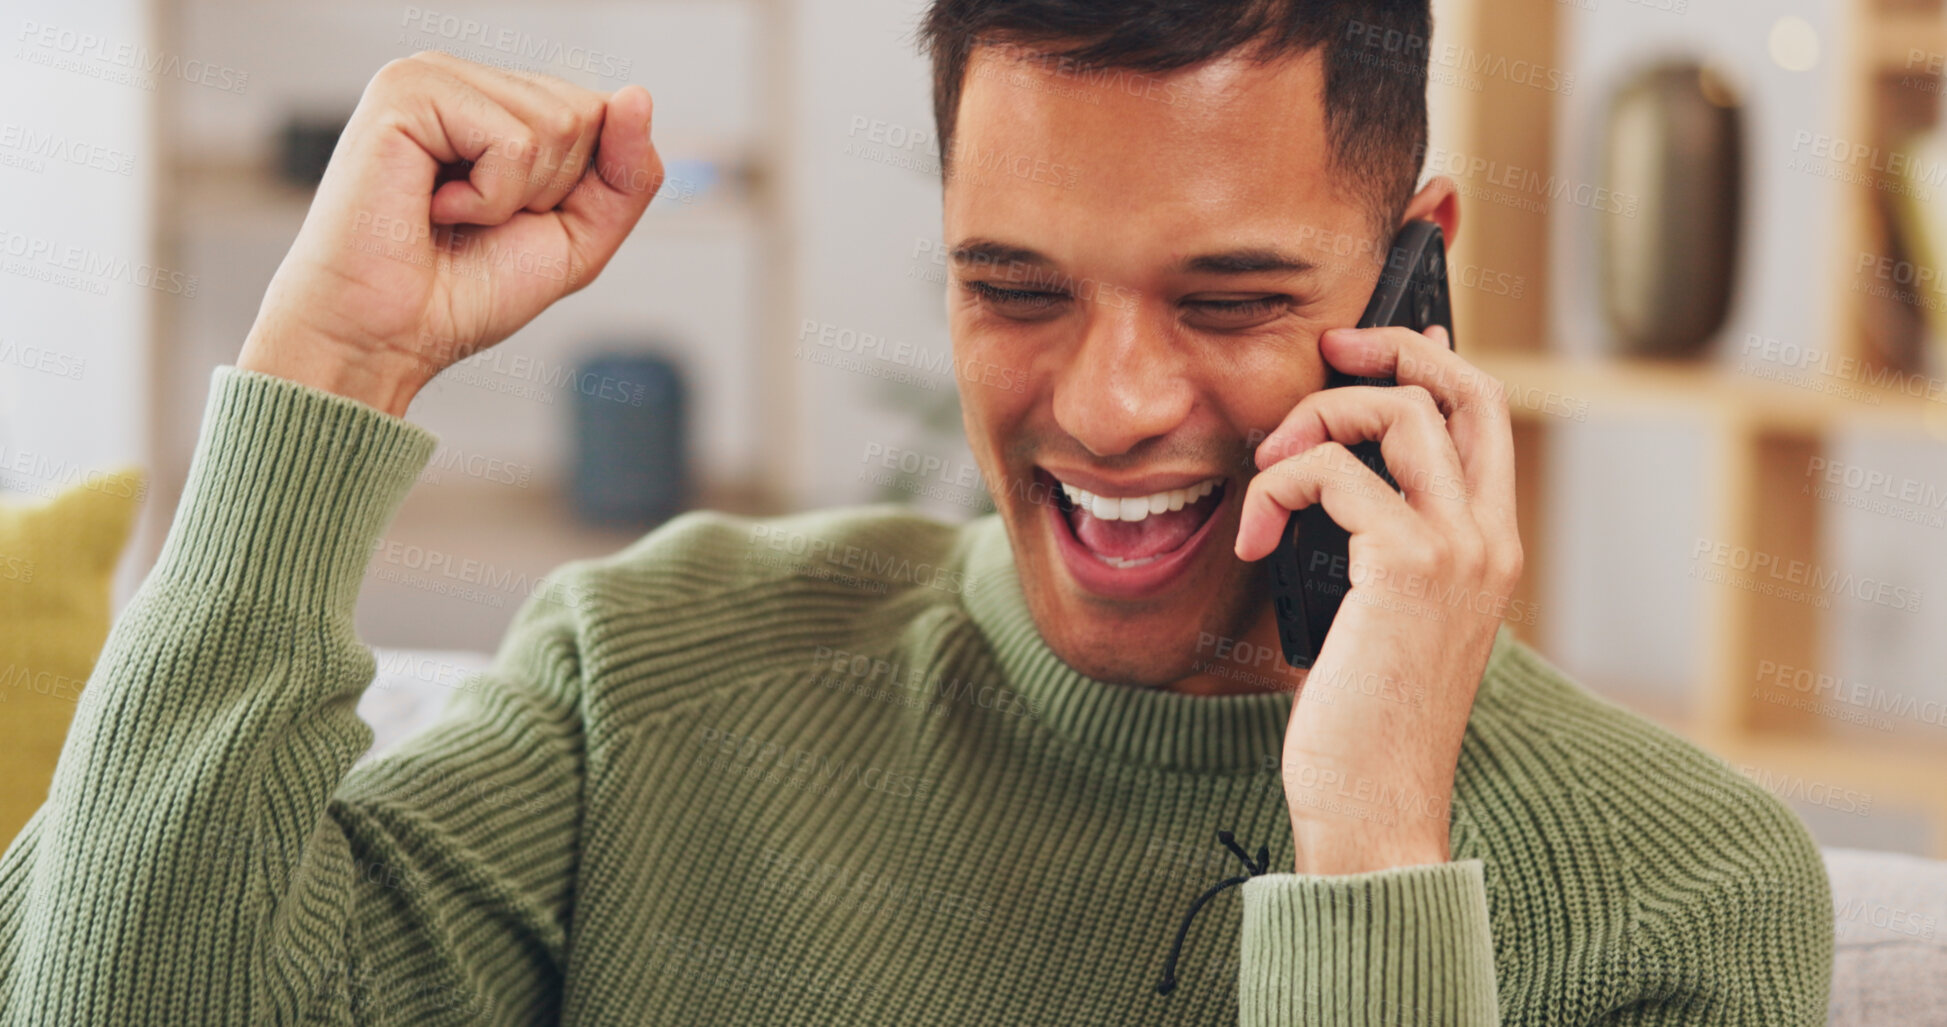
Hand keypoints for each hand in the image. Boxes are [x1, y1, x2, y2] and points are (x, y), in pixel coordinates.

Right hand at [237, 51, 664, 415]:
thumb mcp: (578, 238)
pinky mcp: (406, 92)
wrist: (386, 337)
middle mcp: (463, 78)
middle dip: (550, 191)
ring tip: (452, 213)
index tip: (511, 221)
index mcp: (496, 101)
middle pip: (585, 114)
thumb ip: (628, 174)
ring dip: (516, 197)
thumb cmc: (463, 292)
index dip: (577, 189)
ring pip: (556, 124)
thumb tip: (637, 95)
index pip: (600, 115)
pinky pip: (513, 142)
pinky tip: (433, 206)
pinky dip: (488, 198)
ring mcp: (430, 76)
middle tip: (477, 221)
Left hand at [1233, 324, 1522, 874]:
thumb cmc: (1364, 723)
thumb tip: (1337, 477)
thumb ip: (1375, 544)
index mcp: (1490, 550)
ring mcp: (1458, 551)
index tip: (1372, 345)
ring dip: (1313, 421)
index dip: (1432, 361)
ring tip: (1268, 472)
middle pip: (1459, 389)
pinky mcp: (1407, 565)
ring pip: (1398, 413)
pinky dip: (1277, 487)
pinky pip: (1333, 472)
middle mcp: (1490, 540)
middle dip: (1384, 352)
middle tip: (1322, 355)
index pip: (1484, 417)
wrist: (1375, 807)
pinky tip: (1254, 542)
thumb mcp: (1378, 617)